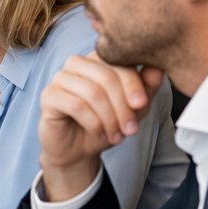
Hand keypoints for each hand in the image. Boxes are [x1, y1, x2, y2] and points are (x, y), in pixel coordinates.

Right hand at [38, 53, 165, 200]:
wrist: (78, 149)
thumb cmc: (104, 123)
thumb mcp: (132, 108)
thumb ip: (146, 88)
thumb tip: (158, 70)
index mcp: (98, 59)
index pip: (120, 62)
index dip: (134, 84)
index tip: (142, 105)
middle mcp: (77, 63)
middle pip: (106, 77)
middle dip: (123, 107)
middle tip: (131, 129)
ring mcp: (60, 78)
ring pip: (92, 93)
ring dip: (109, 118)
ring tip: (116, 135)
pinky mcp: (48, 96)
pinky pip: (76, 106)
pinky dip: (93, 123)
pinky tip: (99, 133)